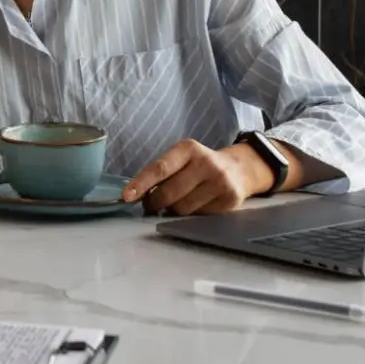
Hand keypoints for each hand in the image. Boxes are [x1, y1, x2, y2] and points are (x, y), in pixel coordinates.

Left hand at [122, 139, 271, 215]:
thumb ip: (161, 173)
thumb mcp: (182, 158)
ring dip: (174, 209)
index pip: (159, 168)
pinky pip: (198, 215)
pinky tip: (197, 202)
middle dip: (155, 202)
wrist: (238, 168)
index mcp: (188, 148)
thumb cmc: (199, 165)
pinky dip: (192, 213)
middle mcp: (205, 163)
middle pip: (169, 193)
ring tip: (178, 200)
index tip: (126, 196)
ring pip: (182, 208)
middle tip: (151, 204)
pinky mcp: (229, 199)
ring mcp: (219, 181)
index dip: (141, 184)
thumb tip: (136, 195)